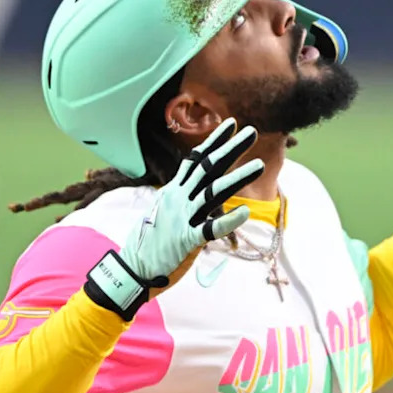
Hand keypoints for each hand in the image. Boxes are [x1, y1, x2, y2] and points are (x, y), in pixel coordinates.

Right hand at [119, 117, 262, 298]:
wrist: (133, 268)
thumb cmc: (149, 241)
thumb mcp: (163, 211)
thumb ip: (180, 199)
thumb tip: (193, 190)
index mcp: (174, 191)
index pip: (197, 160)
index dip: (214, 141)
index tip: (231, 124)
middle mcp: (179, 199)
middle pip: (209, 168)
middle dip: (231, 149)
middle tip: (252, 132)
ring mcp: (183, 218)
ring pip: (214, 192)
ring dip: (238, 178)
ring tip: (259, 164)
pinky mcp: (187, 240)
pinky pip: (210, 229)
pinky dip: (227, 220)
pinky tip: (244, 212)